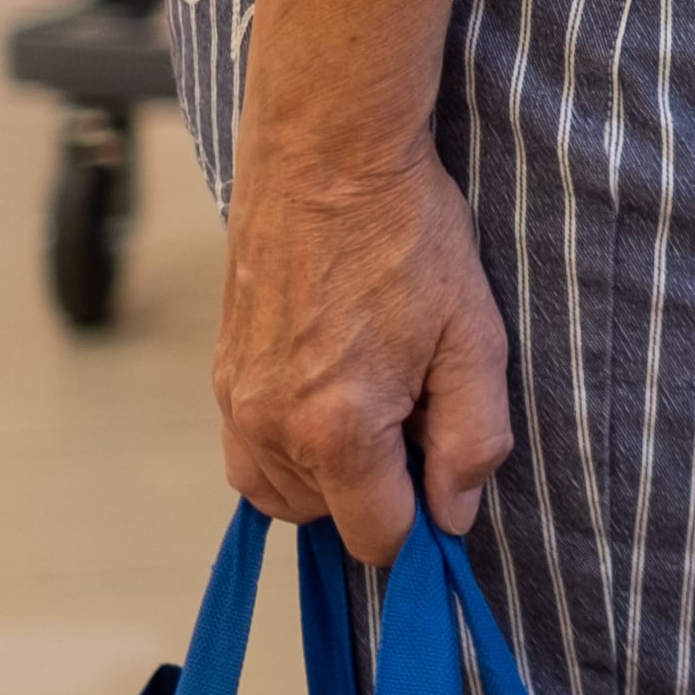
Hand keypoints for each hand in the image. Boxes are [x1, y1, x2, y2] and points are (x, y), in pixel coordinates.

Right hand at [214, 142, 511, 563]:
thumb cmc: (409, 238)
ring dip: (331, 473)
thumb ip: (472, 441)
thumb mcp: (474, 339)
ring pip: (281, 491)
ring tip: (377, 397)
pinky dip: (293, 445)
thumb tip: (452, 516)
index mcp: (337, 429)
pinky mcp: (219, 374)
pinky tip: (336, 386)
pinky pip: (250, 450)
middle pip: (326, 519)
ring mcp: (234, 401)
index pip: (378, 538)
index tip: (443, 473)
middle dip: (377, 491)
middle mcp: (269, 427)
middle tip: (415, 414)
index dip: (423, 521)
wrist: (325, 157)